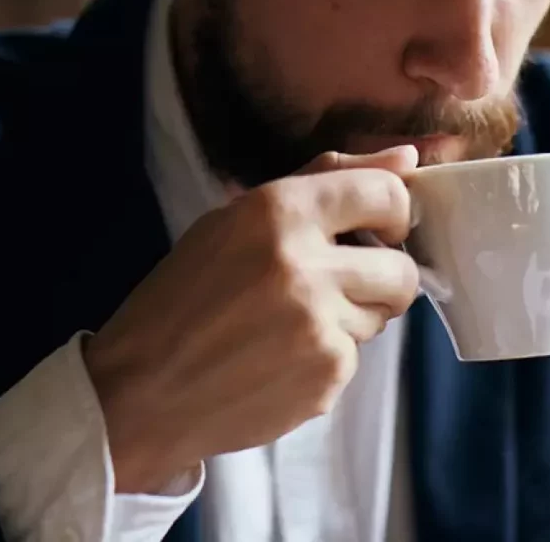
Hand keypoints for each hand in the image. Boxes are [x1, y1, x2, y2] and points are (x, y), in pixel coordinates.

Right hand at [84, 146, 420, 492]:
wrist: (141, 390)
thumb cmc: (185, 297)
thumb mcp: (235, 219)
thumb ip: (325, 180)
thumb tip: (408, 159)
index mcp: (279, 210)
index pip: (388, 193)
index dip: (396, 216)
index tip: (381, 232)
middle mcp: (305, 264)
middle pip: (403, 270)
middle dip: (385, 281)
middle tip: (345, 288)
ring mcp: (319, 325)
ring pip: (382, 318)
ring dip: (353, 320)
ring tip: (293, 326)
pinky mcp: (326, 376)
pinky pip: (355, 358)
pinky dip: (328, 360)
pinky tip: (281, 360)